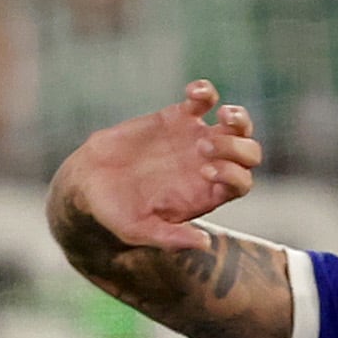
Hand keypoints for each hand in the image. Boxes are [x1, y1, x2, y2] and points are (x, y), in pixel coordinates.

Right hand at [53, 83, 261, 253]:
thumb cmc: (114, 211)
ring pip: (237, 126)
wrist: (88, 182)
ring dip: (238, 118)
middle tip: (204, 147)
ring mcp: (195, 139)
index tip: (205, 171)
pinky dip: (206, 93)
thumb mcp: (138, 230)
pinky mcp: (176, 118)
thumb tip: (204, 244)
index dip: (233, 175)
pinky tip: (192, 93)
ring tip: (222, 115)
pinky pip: (204, 100)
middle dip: (237, 147)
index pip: (241, 183)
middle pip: (249, 153)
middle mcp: (208, 167)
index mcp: (205, 194)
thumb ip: (170, 238)